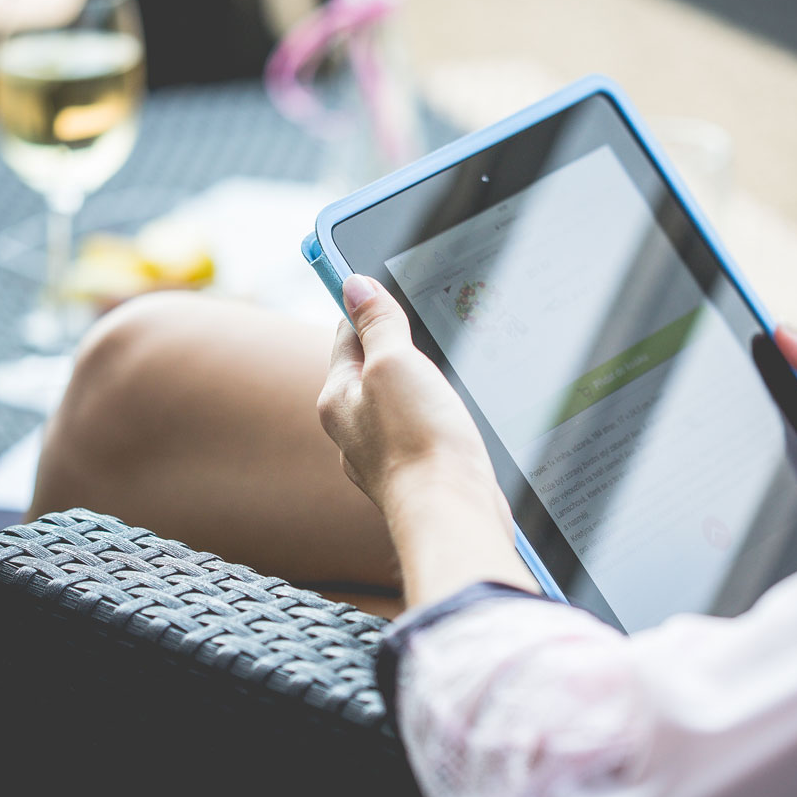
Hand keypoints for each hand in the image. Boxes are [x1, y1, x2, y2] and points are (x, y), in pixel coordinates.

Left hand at [318, 274, 500, 511]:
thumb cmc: (418, 443)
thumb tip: (355, 284)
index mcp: (338, 399)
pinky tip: (458, 413)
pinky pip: (423, 429)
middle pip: (373, 368)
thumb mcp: (394, 364)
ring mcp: (386, 454)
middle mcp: (354, 429)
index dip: (369, 306)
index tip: (385, 282)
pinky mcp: (418, 472)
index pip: (347, 335)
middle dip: (400, 345)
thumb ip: (377, 324)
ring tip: (448, 367)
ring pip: (401, 401)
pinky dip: (437, 415)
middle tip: (430, 322)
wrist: (452, 515)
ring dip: (423, 383)